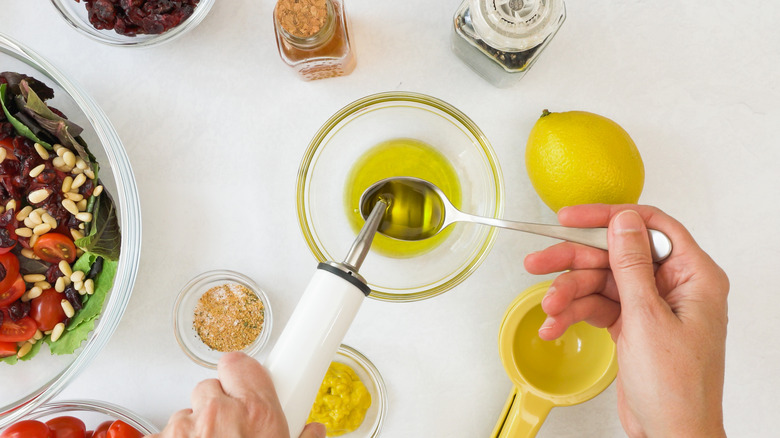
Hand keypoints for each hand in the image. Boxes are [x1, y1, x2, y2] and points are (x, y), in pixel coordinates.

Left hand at [148, 352, 325, 437]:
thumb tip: (314, 433)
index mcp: (256, 414)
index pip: (239, 364)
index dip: (242, 375)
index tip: (247, 382)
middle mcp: (216, 416)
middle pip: (210, 389)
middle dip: (219, 406)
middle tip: (232, 432)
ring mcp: (181, 433)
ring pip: (184, 415)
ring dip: (195, 431)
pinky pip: (163, 437)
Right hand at [524, 204, 728, 437]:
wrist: (672, 435)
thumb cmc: (678, 389)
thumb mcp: (647, 319)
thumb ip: (632, 266)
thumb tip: (624, 221)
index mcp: (692, 276)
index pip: (648, 227)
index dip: (607, 218)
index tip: (570, 218)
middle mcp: (672, 286)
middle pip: (614, 256)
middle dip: (573, 262)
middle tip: (538, 262)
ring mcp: (650, 306)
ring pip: (599, 283)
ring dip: (568, 295)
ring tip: (548, 309)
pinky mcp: (632, 325)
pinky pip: (596, 307)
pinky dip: (573, 316)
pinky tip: (555, 326)